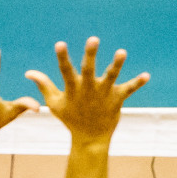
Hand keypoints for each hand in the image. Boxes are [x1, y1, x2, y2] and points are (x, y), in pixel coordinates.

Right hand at [25, 37, 147, 144]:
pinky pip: (129, 90)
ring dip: (116, 64)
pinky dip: (137, 83)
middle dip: (91, 54)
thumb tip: (29, 72)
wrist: (90, 138)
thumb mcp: (54, 103)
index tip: (60, 44)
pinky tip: (147, 75)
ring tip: (122, 52)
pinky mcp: (117, 99)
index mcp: (73, 89)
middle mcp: (88, 89)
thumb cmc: (70, 118)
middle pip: (89, 69)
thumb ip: (43, 85)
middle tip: (93, 39)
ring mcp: (104, 94)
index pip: (65, 70)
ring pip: (111, 76)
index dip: (62, 57)